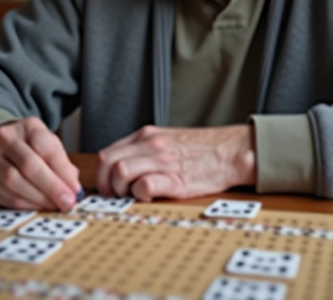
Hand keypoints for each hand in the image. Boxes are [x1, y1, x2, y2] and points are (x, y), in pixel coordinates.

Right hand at [0, 117, 80, 211]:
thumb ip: (63, 165)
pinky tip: (38, 206)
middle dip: (51, 187)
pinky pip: (5, 198)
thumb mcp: (51, 147)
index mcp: (27, 127)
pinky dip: (25, 205)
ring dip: (38, 199)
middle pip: (28, 164)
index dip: (61, 170)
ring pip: (14, 183)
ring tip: (54, 206)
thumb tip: (73, 189)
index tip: (75, 189)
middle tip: (66, 202)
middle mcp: (3, 139)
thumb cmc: (32, 149)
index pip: (44, 146)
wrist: (2, 150)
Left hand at [96, 125, 255, 201]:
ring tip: (133, 195)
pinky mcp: (175, 179)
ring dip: (121, 190)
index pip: (108, 153)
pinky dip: (140, 194)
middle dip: (105, 183)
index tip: (107, 187)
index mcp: (146, 136)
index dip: (102, 174)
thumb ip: (144, 151)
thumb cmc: (201, 150)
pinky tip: (150, 196)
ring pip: (121, 172)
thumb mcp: (166, 141)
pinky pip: (144, 185)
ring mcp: (162, 161)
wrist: (230, 151)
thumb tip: (120, 170)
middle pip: (108, 162)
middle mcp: (151, 145)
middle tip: (115, 195)